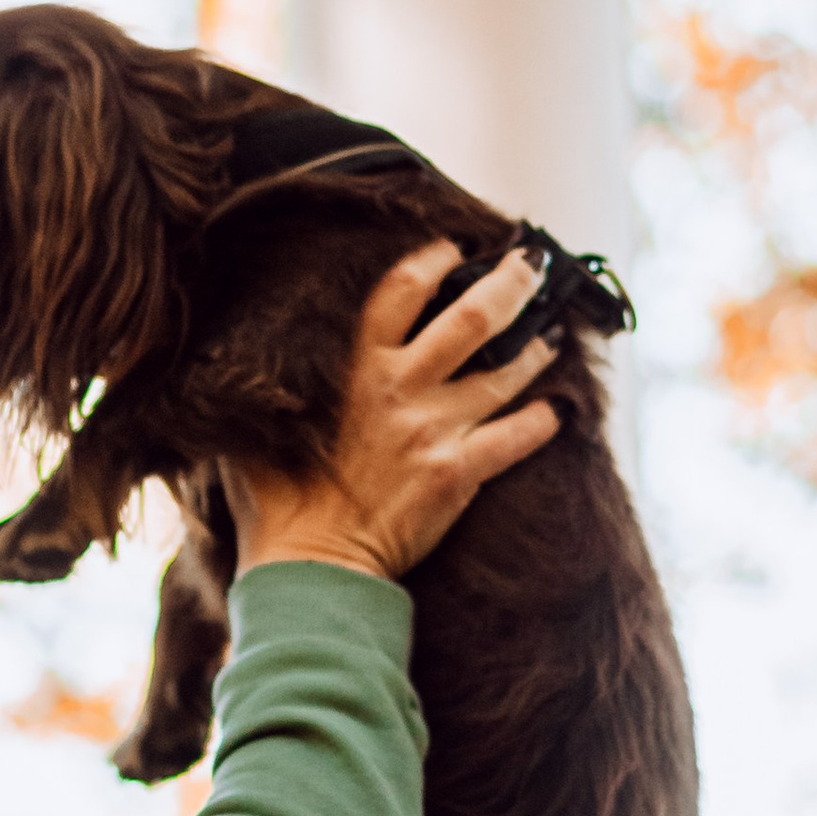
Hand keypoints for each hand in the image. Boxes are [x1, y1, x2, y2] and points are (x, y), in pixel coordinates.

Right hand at [223, 241, 562, 584]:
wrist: (310, 565)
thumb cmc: (277, 500)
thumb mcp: (261, 424)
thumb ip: (276, 385)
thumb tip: (259, 357)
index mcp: (352, 367)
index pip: (400, 290)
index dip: (435, 262)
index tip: (456, 251)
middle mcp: (398, 388)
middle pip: (471, 318)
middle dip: (509, 284)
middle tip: (530, 266)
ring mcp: (432, 430)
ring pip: (503, 373)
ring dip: (534, 350)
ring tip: (552, 336)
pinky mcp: (457, 474)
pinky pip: (516, 438)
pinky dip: (542, 422)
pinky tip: (557, 412)